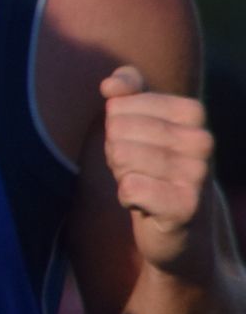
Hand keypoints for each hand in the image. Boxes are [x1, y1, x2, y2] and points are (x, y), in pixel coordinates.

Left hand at [103, 66, 220, 281]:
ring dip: (123, 176)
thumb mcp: (139, 126)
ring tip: (145, 186)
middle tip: (141, 172)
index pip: (118, 106)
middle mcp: (201, 140)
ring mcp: (197, 173)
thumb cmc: (153, 170)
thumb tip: (110, 84)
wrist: (181, 229)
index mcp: (192, 112)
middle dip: (117, 155)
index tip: (139, 148)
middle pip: (117, 131)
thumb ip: (127, 93)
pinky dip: (127, 198)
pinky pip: (130, 187)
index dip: (116, 130)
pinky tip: (146, 206)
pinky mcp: (186, 205)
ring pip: (121, 156)